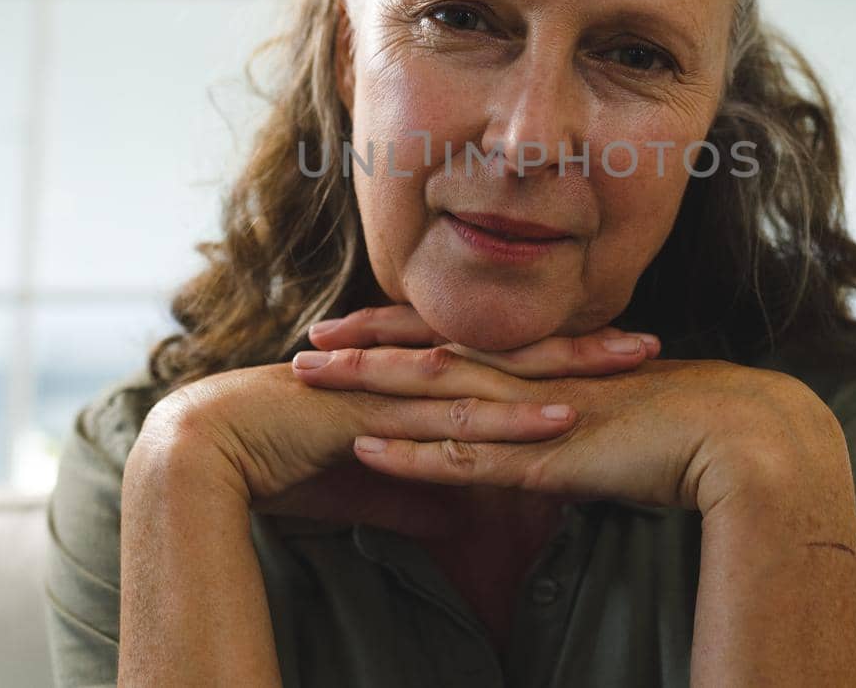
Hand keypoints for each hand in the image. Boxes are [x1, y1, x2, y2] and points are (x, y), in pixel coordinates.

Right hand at [135, 308, 659, 538]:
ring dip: (563, 371)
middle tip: (653, 343)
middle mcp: (410, 371)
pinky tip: (558, 421)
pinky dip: (509, 420)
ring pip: (496, 374)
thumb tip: (467, 512)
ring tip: (630, 367)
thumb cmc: (282, 464)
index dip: (557, 357)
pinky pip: (453, 418)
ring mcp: (393, 386)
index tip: (616, 355)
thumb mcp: (369, 482)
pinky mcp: (376, 413)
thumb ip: (420, 489)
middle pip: (511, 354)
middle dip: (582, 349)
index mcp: (410, 377)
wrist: (201, 452)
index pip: (498, 359)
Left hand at [290, 311, 851, 518]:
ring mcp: (534, 410)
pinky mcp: (546, 454)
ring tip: (309, 381)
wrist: (739, 432)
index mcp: (544, 358)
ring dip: (367, 387)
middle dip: (364, 346)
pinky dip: (411, 454)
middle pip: (431, 351)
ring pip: (433, 392)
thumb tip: (546, 420)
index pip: (458, 333)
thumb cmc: (684, 421)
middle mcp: (531, 373)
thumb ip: (571, 408)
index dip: (399, 326)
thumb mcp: (614, 406)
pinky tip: (365, 450)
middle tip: (305, 343)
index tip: (349, 322)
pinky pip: (465, 456)